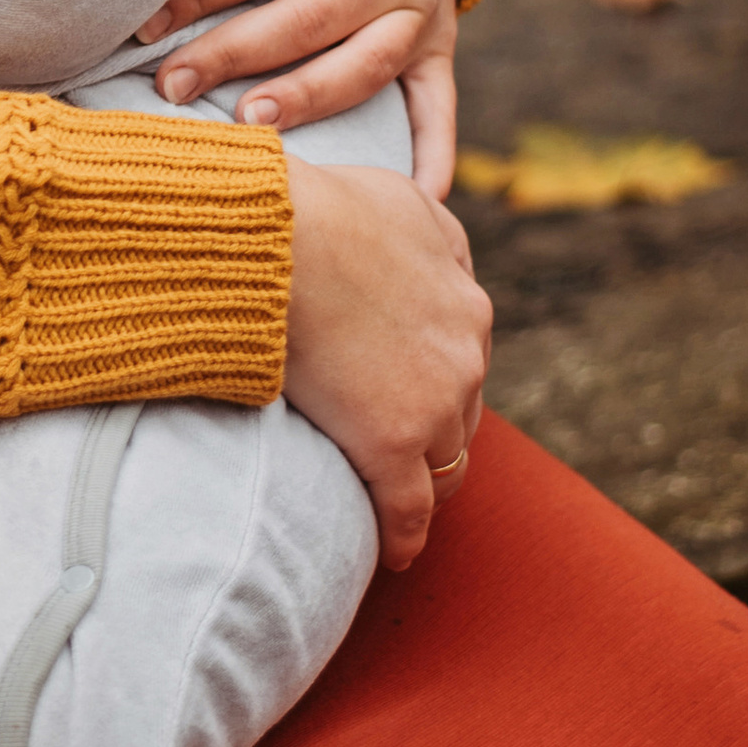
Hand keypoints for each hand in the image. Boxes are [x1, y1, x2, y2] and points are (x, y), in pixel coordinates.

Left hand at [140, 0, 465, 196]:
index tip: (145, 20)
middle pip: (307, 19)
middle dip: (233, 56)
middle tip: (169, 86)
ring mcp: (423, 7)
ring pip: (364, 66)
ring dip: (307, 102)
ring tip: (248, 128)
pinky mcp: (440, 40)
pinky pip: (439, 102)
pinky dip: (432, 153)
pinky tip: (414, 200)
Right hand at [282, 161, 488, 568]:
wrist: (282, 237)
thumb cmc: (317, 205)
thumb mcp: (397, 194)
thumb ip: (423, 220)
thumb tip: (423, 229)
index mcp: (465, 296)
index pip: (465, 352)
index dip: (439, 376)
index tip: (416, 390)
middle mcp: (465, 350)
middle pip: (464, 410)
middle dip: (440, 428)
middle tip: (408, 450)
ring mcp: (434, 401)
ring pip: (447, 461)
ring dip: (428, 481)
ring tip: (404, 505)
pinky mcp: (394, 445)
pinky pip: (410, 510)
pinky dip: (406, 535)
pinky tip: (395, 552)